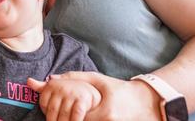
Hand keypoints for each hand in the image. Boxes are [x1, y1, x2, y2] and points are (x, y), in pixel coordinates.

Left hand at [27, 76, 100, 120]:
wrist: (89, 88)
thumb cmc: (67, 90)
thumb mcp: (54, 86)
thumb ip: (41, 86)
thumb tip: (28, 81)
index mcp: (52, 85)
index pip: (44, 104)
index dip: (45, 114)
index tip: (49, 118)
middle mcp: (61, 88)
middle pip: (52, 111)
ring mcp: (72, 94)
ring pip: (63, 115)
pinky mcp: (82, 101)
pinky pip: (76, 115)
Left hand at [44, 72, 161, 120]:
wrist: (144, 100)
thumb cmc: (118, 88)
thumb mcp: (97, 79)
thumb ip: (74, 77)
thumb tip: (50, 79)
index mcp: (105, 112)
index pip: (77, 119)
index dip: (67, 116)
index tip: (59, 112)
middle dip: (72, 120)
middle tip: (63, 115)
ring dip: (80, 120)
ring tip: (72, 115)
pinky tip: (85, 117)